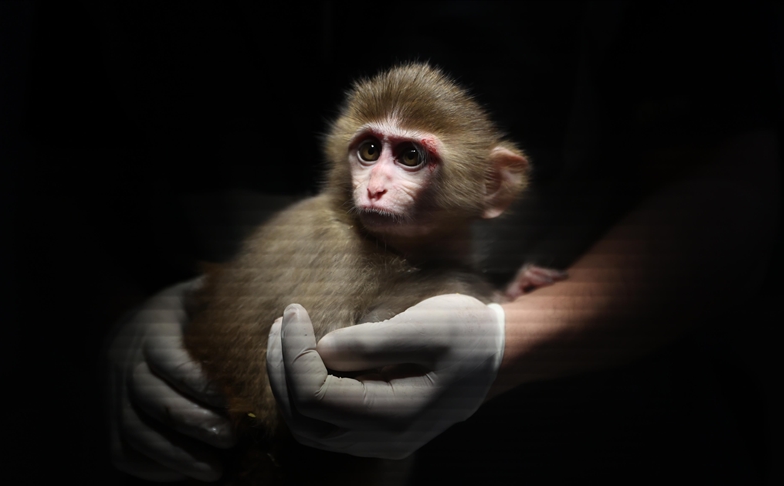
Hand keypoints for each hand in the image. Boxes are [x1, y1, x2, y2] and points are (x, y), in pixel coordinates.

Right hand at [107, 280, 233, 481]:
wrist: (113, 330)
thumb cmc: (169, 317)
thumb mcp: (188, 296)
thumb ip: (214, 293)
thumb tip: (255, 281)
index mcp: (150, 336)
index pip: (171, 362)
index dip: (199, 384)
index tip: (229, 400)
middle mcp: (126, 368)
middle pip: (154, 401)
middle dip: (194, 423)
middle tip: (232, 438)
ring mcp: (115, 399)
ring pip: (137, 433)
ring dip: (176, 455)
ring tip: (215, 470)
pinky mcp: (110, 424)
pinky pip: (123, 451)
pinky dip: (151, 467)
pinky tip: (184, 474)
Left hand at [266, 295, 504, 459]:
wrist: (501, 354)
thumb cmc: (469, 333)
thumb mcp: (427, 327)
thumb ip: (372, 341)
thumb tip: (321, 349)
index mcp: (398, 415)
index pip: (317, 398)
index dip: (294, 356)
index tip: (294, 312)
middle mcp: (386, 439)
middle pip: (306, 420)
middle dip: (282, 371)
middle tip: (282, 324)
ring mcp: (382, 439)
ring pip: (312, 427)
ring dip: (289, 383)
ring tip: (285, 337)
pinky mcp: (380, 429)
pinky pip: (327, 422)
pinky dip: (306, 391)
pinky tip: (307, 357)